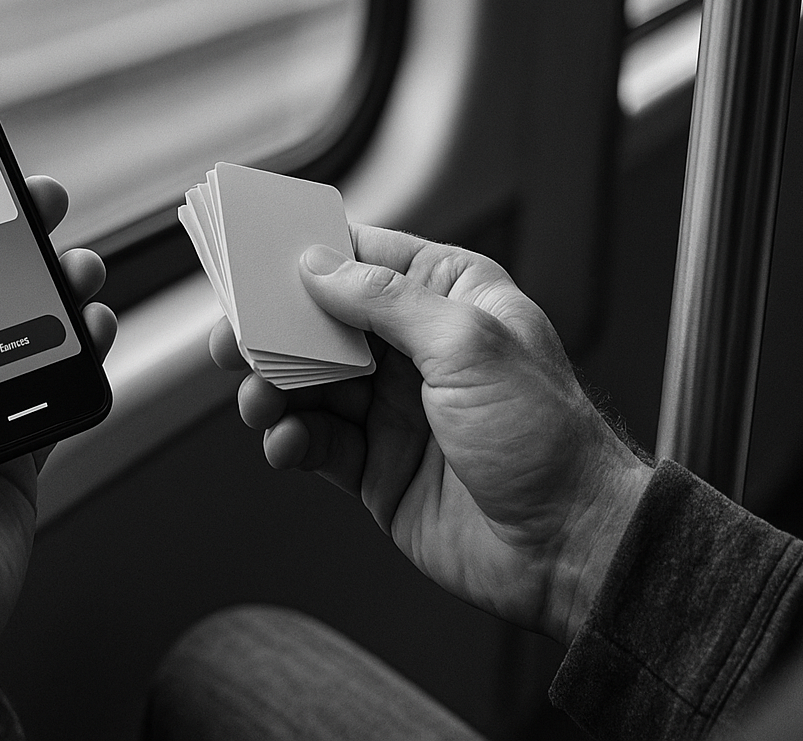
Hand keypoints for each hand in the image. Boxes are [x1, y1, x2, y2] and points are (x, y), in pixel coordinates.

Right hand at [211, 225, 650, 644]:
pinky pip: (315, 442)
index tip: (251, 258)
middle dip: (272, 330)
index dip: (305, 255)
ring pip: (307, 385)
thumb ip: (386, 300)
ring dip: (273, 390)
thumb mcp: (468, 344)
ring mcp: (394, 410)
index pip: (363, 257)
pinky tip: (288, 446)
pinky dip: (291, 441)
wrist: (570, 547)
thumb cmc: (546, 438)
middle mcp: (417, 349)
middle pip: (321, 323)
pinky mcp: (377, 467)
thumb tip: (319, 265)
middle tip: (231, 341)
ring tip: (259, 402)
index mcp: (450, 298)